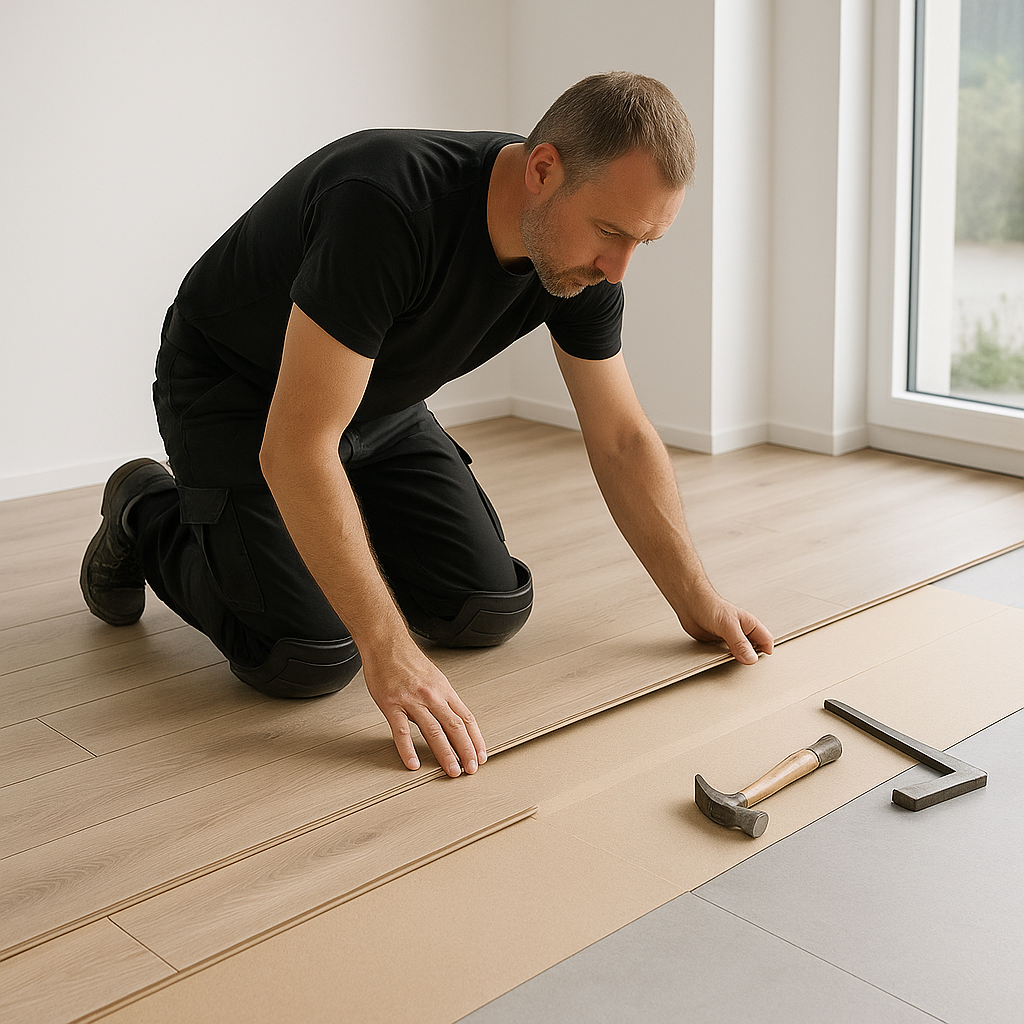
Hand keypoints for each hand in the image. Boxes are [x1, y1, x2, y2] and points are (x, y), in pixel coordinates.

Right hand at [363, 644, 486, 777]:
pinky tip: (413, 763)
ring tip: (452, 771)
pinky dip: (408, 750)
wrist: (385, 643)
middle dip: (466, 750)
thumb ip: (442, 699)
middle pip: (455, 727)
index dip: (476, 739)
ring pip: (434, 732)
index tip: (480, 755)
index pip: (467, 718)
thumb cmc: (407, 660)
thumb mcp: (433, 677)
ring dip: (445, 754)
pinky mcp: (391, 705)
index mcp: (444, 690)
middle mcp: (432, 696)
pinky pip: (401, 731)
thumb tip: (451, 720)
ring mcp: (412, 701)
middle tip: (471, 769)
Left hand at [676, 589, 773, 664]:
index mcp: (750, 625)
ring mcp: (730, 638)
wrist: (690, 603)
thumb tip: (751, 658)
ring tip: (729, 661)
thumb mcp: (728, 626)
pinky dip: (722, 659)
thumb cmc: (710, 605)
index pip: (766, 642)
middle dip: (750, 658)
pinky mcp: (718, 643)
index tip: (755, 661)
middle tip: (742, 664)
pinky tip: (718, 658)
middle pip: (754, 650)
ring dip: (736, 659)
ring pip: (739, 654)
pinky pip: (725, 655)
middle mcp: (742, 632)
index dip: (764, 653)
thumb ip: (740, 643)